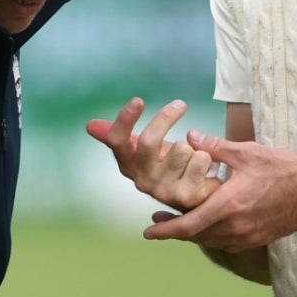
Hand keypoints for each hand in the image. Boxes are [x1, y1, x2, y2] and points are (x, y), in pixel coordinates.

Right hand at [86, 97, 224, 209]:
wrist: (199, 196)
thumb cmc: (170, 167)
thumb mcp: (145, 149)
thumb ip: (121, 135)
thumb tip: (89, 125)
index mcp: (130, 166)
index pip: (118, 141)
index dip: (124, 120)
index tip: (138, 100)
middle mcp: (142, 180)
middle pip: (149, 141)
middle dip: (166, 117)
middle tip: (180, 105)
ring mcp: (164, 190)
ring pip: (181, 147)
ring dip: (191, 146)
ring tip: (192, 159)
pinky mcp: (186, 196)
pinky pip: (199, 158)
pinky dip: (206, 156)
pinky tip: (203, 169)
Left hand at [142, 131, 296, 252]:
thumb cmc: (284, 168)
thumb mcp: (247, 153)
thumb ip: (214, 147)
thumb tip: (188, 136)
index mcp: (229, 205)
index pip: (189, 225)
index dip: (166, 230)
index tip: (148, 231)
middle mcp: (236, 227)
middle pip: (195, 236)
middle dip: (175, 231)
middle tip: (157, 225)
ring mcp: (247, 237)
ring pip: (210, 241)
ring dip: (193, 234)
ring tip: (177, 224)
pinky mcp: (257, 240)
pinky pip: (226, 242)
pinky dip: (211, 235)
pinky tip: (207, 224)